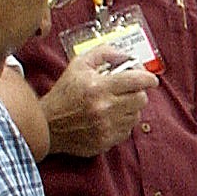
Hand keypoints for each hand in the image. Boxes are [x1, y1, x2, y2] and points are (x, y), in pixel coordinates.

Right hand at [39, 50, 157, 158]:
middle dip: (137, 92)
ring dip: (129, 109)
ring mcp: (106, 127)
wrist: (46, 124)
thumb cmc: (63, 93)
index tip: (150, 79)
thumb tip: (125, 55)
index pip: (136, 81)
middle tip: (128, 91)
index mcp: (98, 87)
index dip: (148, 78)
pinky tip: (108, 118)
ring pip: (136, 116)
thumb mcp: (78, 65)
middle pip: (141, 99)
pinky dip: (122, 123)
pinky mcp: (106, 142)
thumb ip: (103, 53)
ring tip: (113, 105)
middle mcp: (104, 108)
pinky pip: (127, 131)